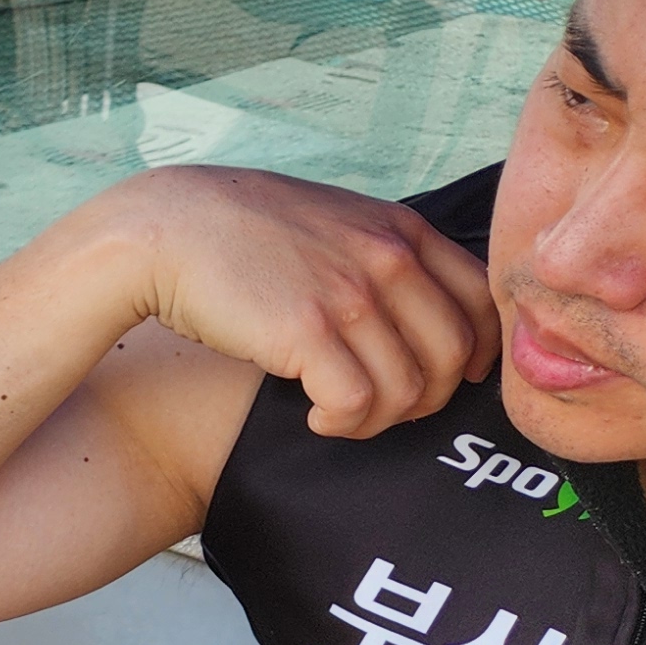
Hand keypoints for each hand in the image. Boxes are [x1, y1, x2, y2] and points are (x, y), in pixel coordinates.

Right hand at [96, 165, 500, 440]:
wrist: (166, 228)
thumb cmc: (236, 233)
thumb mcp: (329, 220)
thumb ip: (375, 252)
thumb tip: (404, 308)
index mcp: (399, 230)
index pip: (480, 299)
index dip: (475, 351)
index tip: (449, 376)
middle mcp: (387, 259)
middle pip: (453, 353)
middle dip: (428, 397)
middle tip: (385, 409)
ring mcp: (350, 295)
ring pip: (410, 388)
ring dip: (380, 419)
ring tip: (342, 416)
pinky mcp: (307, 332)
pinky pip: (358, 403)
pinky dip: (344, 424)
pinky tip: (316, 418)